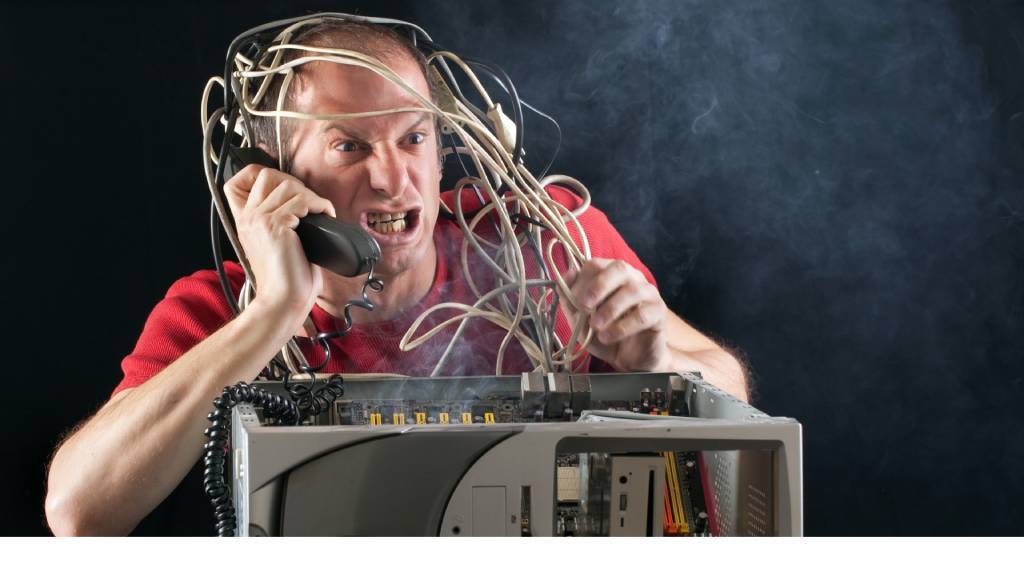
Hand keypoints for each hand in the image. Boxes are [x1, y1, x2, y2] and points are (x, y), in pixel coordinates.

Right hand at [223, 165, 335, 321]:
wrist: (283, 300)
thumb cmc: (287, 278)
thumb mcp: (275, 243)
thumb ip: (278, 220)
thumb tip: (301, 201)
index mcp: (244, 221)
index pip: (238, 180)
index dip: (260, 174)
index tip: (284, 187)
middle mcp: (248, 217)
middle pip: (267, 174)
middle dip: (293, 183)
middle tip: (308, 204)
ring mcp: (259, 220)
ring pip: (289, 185)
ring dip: (311, 196)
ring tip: (319, 213)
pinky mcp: (276, 225)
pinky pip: (304, 200)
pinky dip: (321, 205)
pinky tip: (326, 216)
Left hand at [561, 258, 669, 371]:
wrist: (629, 360)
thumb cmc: (605, 334)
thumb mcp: (580, 320)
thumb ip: (569, 299)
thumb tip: (566, 274)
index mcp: (611, 275)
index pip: (596, 265)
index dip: (582, 281)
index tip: (573, 301)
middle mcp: (632, 278)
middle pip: (618, 268)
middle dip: (598, 286)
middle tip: (585, 306)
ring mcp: (648, 293)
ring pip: (632, 291)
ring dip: (609, 309)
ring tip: (596, 327)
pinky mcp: (658, 312)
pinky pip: (642, 314)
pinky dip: (621, 327)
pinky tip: (608, 337)